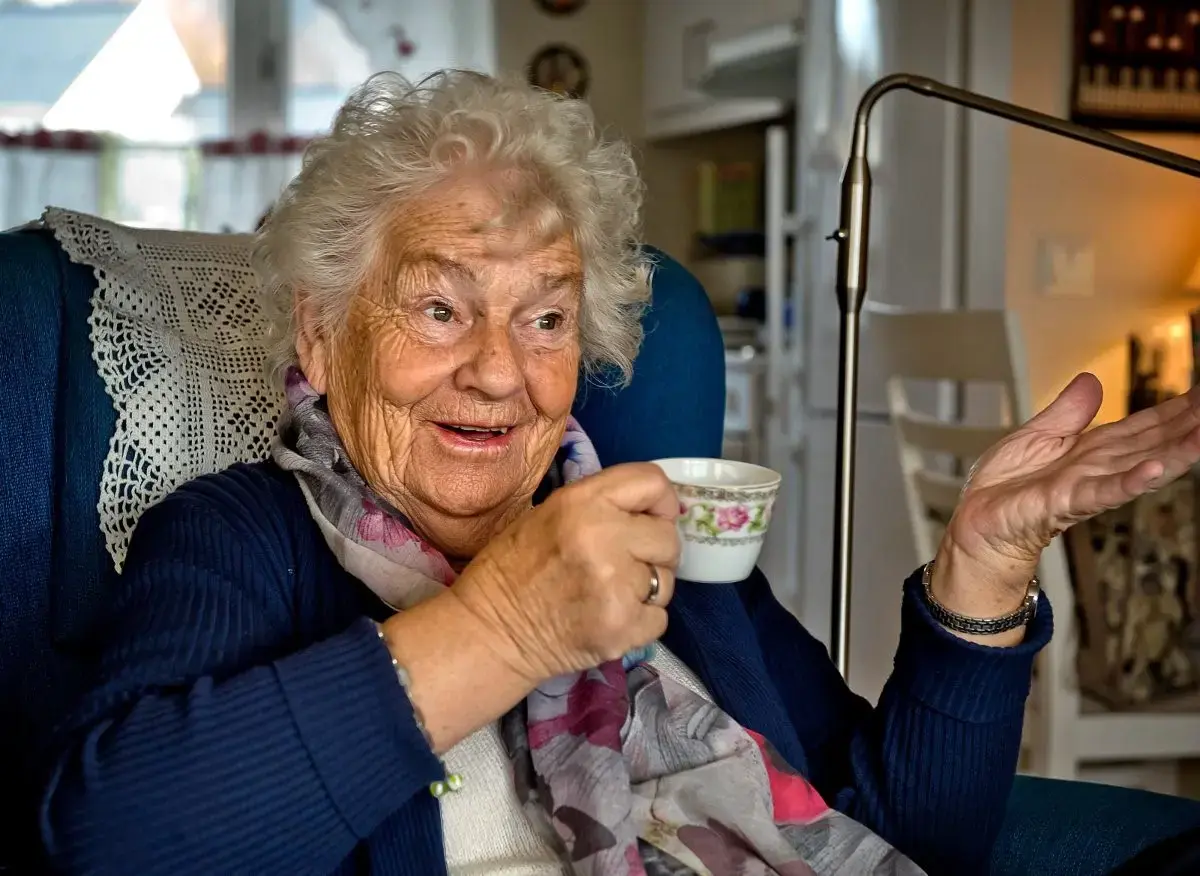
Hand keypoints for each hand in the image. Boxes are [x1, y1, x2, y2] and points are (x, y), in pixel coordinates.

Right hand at [448, 462, 680, 683]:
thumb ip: (604, 505)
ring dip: (646, 588)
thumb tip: (654, 511)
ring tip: (609, 592)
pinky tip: (609, 616)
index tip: (650, 518)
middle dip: (652, 551)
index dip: (660, 501)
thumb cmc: (516, 565)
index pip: (653, 483)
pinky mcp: (624, 628)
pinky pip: (660, 618)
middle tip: (622, 563)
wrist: (491, 630)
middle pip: (668, 538)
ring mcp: (617, 587)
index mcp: (584, 503)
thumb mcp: (551, 511)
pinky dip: (641, 620)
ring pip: (666, 582)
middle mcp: (605, 538)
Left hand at [933, 374, 1199, 629]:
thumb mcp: (1036, 435)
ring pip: (1141, 466)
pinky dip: (1130, 482)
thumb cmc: (1006, 487)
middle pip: (1153, 443)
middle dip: (1188, 426)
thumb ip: (1067, 411)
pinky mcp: (1065, 502)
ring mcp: (1087, 486)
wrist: (977, 523)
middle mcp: (1099, 467)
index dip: (1176, 410)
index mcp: (1093, 448)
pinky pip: (1104, 492)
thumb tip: (1093, 380)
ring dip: (1176, 453)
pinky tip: (1157, 470)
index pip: (1144, 425)